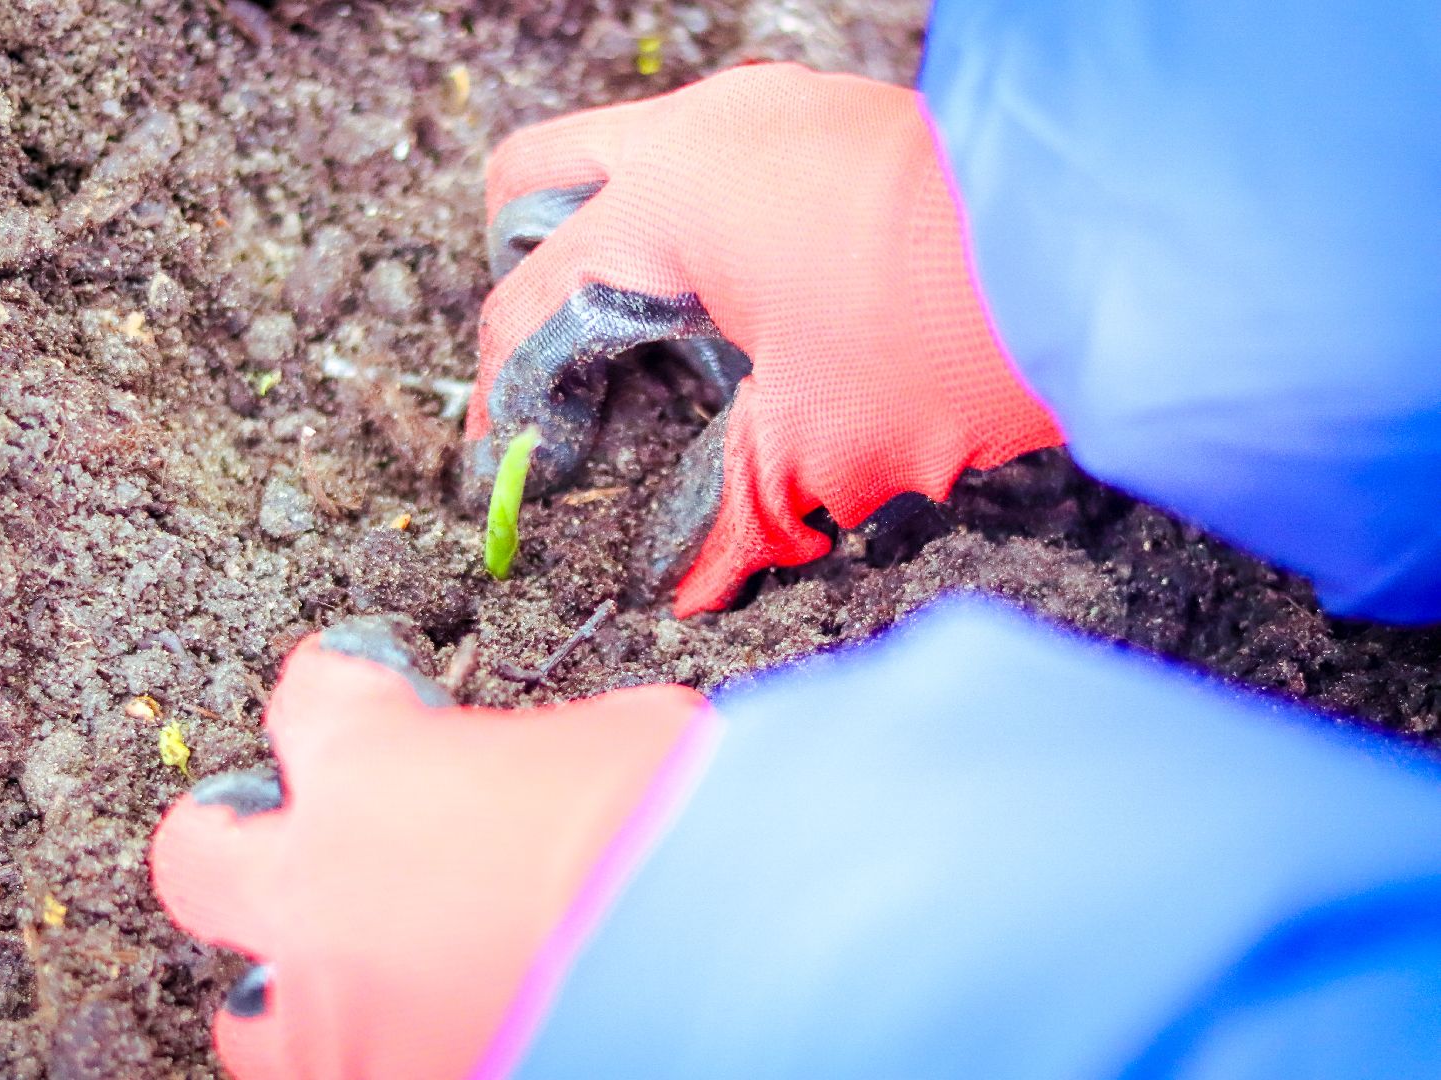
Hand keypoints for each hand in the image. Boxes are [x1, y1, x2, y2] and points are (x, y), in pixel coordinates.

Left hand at [149, 616, 710, 1078]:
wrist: (747, 962)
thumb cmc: (691, 830)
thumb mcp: (619, 739)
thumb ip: (535, 758)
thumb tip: (542, 777)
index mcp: (375, 770)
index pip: (311, 697)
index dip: (345, 686)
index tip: (369, 692)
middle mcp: (325, 894)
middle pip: (203, 852)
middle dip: (236, 833)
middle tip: (288, 831)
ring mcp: (345, 1021)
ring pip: (251, 1016)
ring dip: (301, 984)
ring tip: (367, 977)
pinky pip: (343, 1077)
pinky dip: (383, 1054)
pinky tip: (443, 1032)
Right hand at [467, 63, 1062, 614]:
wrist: (1122, 242)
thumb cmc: (962, 329)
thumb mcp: (820, 446)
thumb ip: (730, 514)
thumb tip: (689, 584)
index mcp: (665, 201)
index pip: (533, 301)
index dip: (506, 397)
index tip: (506, 459)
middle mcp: (701, 131)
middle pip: (536, 181)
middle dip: (525, 277)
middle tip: (567, 374)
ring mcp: (769, 108)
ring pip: (627, 159)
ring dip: (615, 251)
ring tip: (665, 360)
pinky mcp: (830, 117)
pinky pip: (715, 161)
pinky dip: (696, 233)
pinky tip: (750, 318)